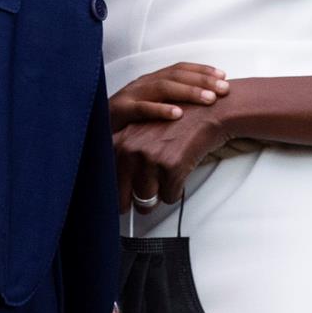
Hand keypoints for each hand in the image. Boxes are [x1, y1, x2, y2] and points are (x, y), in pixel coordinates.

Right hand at [108, 62, 227, 131]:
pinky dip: (161, 110)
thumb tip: (202, 107)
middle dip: (202, 80)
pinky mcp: (120, 112)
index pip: (179, 68)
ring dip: (188, 92)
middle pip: (175, 75)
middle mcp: (142, 83)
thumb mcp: (151, 112)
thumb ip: (171, 106)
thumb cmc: (127, 126)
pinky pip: (142, 109)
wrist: (93, 135)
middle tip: (224, 89)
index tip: (224, 76)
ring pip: (162, 88)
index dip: (201, 70)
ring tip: (209, 99)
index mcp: (150, 81)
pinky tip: (178, 115)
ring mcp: (130, 95)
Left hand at [115, 102, 232, 210]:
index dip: (115, 195)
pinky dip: (176, 190)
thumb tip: (118, 188)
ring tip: (166, 175)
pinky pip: (169, 197)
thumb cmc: (176, 123)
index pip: (106, 180)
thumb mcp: (141, 133)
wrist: (206, 111)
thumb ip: (125, 157)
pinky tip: (180, 170)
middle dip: (135, 201)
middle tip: (146, 196)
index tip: (121, 201)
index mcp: (119, 142)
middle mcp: (130, 149)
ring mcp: (150, 157)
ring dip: (157, 195)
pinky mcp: (171, 166)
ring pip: (146, 201)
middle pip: (123, 197)